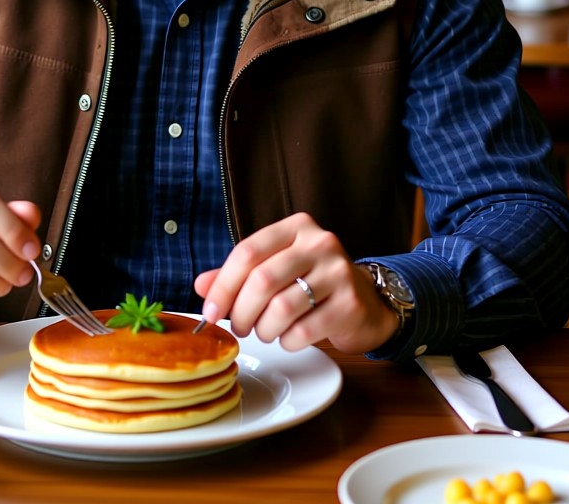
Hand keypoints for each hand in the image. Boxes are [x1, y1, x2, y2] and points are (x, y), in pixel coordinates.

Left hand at [194, 212, 398, 352]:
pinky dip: (287, 340)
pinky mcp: (350, 303)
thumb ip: (239, 275)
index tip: (210, 311)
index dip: (223, 285)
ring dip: (264, 328)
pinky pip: (304, 329)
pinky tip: (288, 338)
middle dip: (241, 311)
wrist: (367, 303)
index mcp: (295, 227)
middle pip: (262, 279)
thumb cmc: (312, 285)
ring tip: (264, 332)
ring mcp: (338, 271)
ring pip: (281, 307)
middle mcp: (319, 242)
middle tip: (238, 327)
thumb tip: (201, 286)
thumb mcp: (276, 270)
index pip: (247, 251)